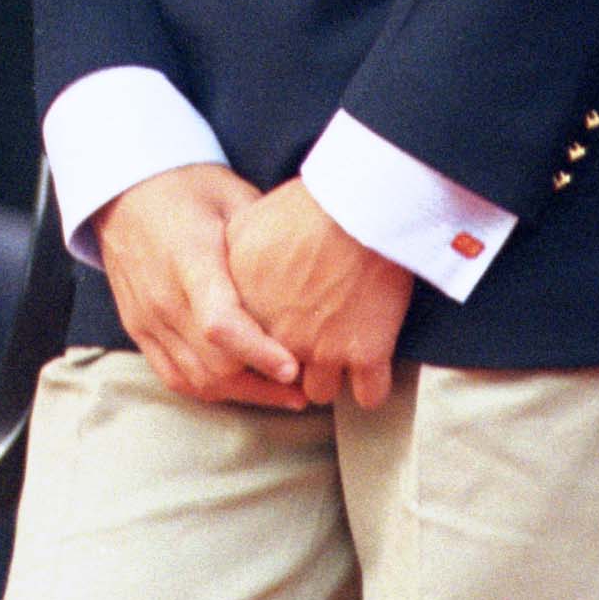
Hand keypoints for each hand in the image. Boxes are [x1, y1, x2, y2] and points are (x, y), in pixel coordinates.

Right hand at [93, 165, 307, 408]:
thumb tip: (318, 264)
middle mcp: (163, 295)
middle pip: (212, 362)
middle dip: (263, 383)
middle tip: (306, 386)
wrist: (125, 191)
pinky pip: (174, 376)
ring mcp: (147, 317)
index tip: (294, 367)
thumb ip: (268, 235)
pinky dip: (210, 390)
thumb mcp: (233, 196)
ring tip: (283, 394)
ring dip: (242, 393)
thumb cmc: (187, 188)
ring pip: (196, 378)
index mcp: (189, 257)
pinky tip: (242, 388)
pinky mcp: (138, 329)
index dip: (258, 351)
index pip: (219, 322)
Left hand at [225, 178, 414, 407]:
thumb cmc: (305, 206)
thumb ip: (231, 265)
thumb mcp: (244, 225)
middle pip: (279, 378)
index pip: (239, 356)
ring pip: (321, 392)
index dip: (257, 349)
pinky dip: (371, 384)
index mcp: (245, 310)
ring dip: (330, 374)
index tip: (271, 339)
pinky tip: (371, 364)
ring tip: (340, 347)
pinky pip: (369, 396)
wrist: (360, 203)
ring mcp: (322, 350)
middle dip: (292, 363)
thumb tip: (227, 281)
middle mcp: (277, 337)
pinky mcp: (366, 354)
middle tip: (310, 337)